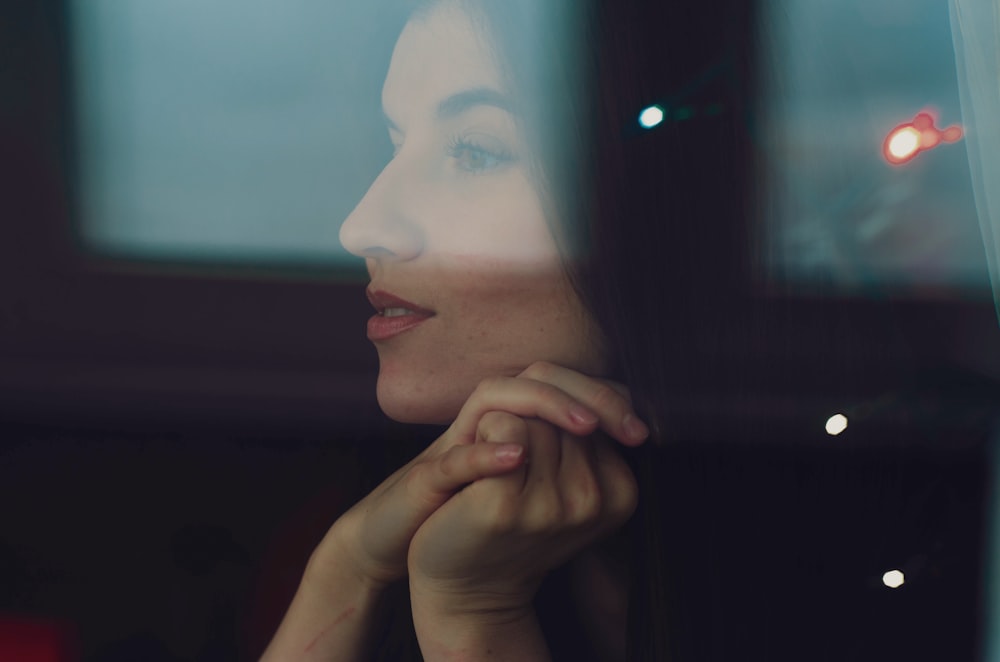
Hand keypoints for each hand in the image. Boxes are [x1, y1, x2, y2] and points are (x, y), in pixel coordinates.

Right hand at [316, 362, 646, 590]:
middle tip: (628, 427)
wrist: (424, 559)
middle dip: (589, 396)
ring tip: (586, 428)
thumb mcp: (540, 493)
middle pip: (541, 375)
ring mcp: (458, 441)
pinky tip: (518, 458)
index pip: (567, 381)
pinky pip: (457, 455)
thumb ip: (574, 467)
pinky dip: (487, 453)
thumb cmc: (487, 520)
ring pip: (501, 394)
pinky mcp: (429, 473)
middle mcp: (489, 420)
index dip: (608, 397)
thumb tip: (624, 452)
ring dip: (548, 406)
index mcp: (517, 421)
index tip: (643, 431)